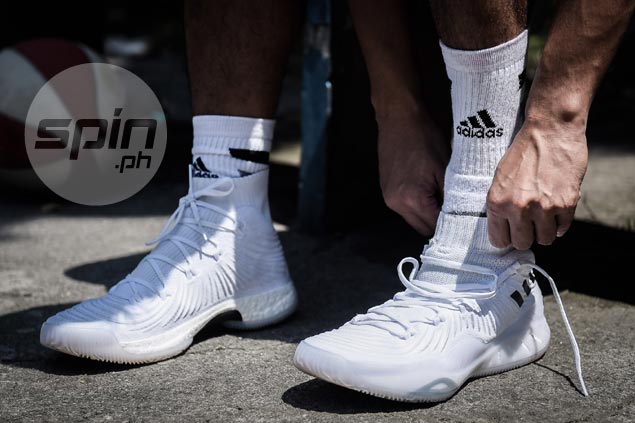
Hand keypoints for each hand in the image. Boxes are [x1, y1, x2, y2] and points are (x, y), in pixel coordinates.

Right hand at [378, 114, 449, 235]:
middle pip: (424, 229)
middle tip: (455, 209)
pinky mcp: (386, 192)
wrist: (399, 119)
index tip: (464, 219)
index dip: (452, 223)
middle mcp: (397, 203)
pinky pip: (405, 209)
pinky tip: (428, 190)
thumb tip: (461, 214)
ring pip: (414, 220)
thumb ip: (452, 196)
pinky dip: (418, 206)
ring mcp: (389, 199)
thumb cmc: (423, 137)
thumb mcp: (446, 168)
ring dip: (428, 214)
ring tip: (441, 197)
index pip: (436, 226)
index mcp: (413, 198)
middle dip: (439, 222)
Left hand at [486, 117, 587, 248]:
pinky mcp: (566, 203)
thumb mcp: (499, 178)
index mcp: (497, 202)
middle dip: (526, 236)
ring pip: (545, 239)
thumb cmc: (523, 152)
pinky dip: (560, 223)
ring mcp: (544, 207)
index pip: (499, 240)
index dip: (506, 238)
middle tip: (528, 225)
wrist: (550, 130)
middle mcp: (519, 208)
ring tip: (543, 217)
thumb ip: (500, 205)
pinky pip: (563, 228)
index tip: (511, 233)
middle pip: (523, 243)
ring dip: (544, 231)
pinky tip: (556, 212)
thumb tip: (504, 228)